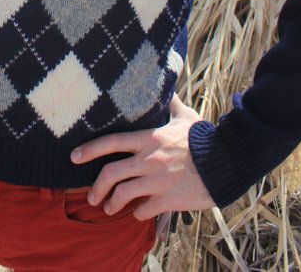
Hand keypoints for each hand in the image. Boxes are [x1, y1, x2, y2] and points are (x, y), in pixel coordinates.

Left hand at [70, 94, 214, 219]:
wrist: (225, 162)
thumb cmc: (204, 138)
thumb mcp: (185, 117)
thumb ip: (171, 103)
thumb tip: (167, 86)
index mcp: (148, 139)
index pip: (111, 142)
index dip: (89, 150)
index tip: (74, 157)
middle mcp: (148, 160)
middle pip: (110, 174)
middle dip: (96, 188)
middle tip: (91, 197)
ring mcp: (156, 182)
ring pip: (123, 196)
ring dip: (113, 204)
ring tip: (109, 208)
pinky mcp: (167, 200)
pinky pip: (143, 211)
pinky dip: (137, 214)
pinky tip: (138, 213)